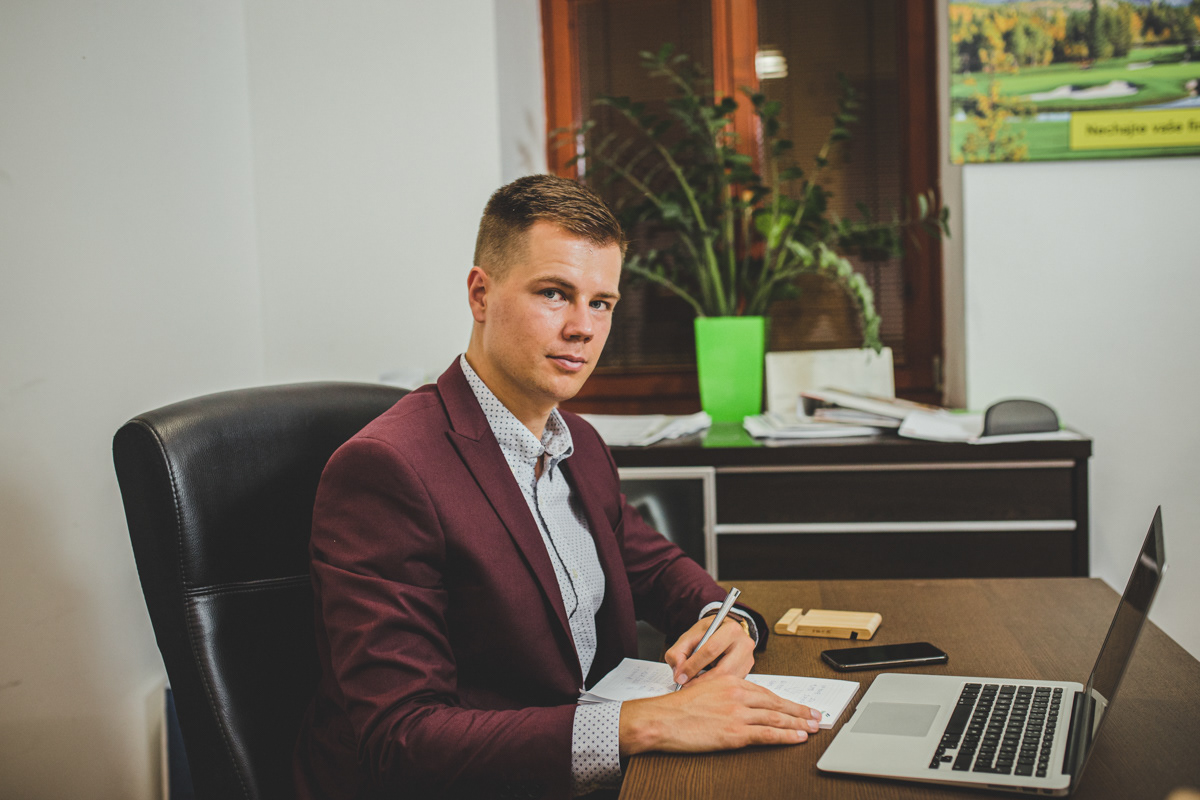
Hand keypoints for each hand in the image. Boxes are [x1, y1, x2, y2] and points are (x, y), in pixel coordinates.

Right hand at [618, 674, 822, 756]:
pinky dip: (786, 736)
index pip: (765, 692)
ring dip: (798, 724)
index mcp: (730, 682)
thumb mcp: (703, 689)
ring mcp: (738, 713)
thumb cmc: (677, 708)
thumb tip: (740, 704)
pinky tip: (796, 738)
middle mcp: (737, 695)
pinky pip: (767, 734)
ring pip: (776, 718)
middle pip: (776, 703)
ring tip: (811, 729)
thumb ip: (724, 693)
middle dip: (798, 711)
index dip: (784, 701)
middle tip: (815, 717)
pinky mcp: (735, 733)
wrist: (662, 719)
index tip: (796, 706)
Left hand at [664, 614, 754, 687]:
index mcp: (730, 629)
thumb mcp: (689, 636)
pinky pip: (730, 685)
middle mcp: (744, 644)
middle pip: (723, 669)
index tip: (680, 676)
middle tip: (685, 686)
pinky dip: (715, 688)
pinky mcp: (747, 671)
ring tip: (693, 688)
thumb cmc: (706, 634)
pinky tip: (703, 687)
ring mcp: (748, 659)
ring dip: (708, 687)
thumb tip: (679, 673)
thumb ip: (678, 652)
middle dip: (701, 681)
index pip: (711, 650)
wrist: (721, 632)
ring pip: (727, 680)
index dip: (693, 665)